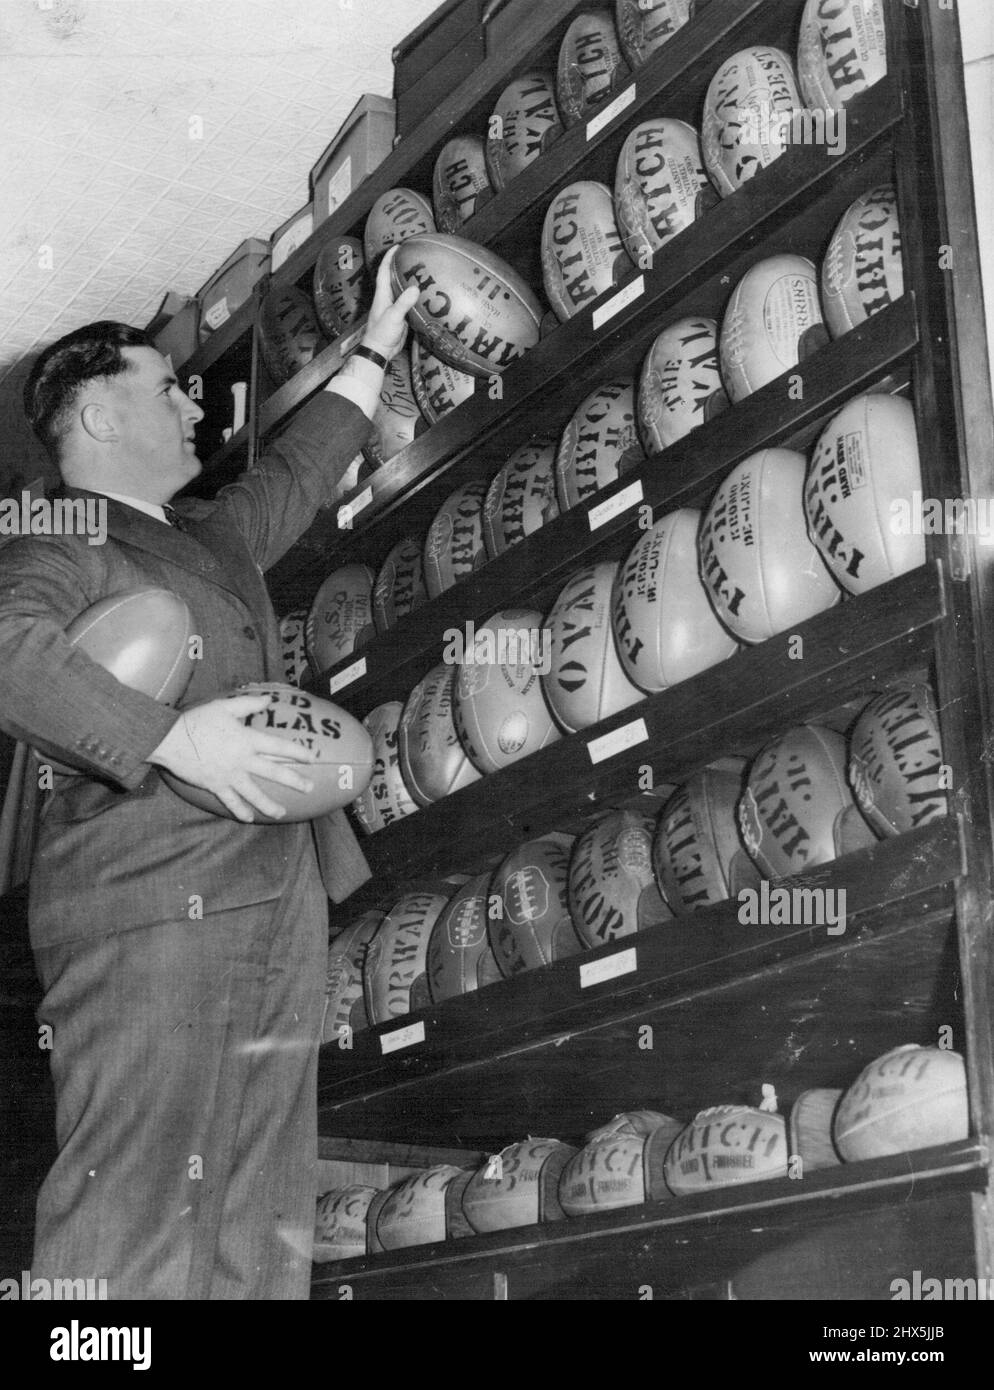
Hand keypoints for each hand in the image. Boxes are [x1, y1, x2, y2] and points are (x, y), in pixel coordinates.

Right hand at [148, 694, 317, 822]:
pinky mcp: (216, 785)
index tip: (313, 759)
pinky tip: (248, 818)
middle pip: (275, 773)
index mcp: (248, 740)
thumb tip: (269, 700)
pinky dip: (239, 810)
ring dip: (269, 805)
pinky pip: (231, 801)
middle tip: (309, 788)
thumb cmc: (197, 720)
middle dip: (294, 781)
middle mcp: (243, 760)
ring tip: (281, 813)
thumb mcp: (224, 707)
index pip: (279, 747)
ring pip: (255, 794)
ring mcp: (230, 775)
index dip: (298, 752)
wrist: (171, 739)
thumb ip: (248, 704)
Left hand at [362, 245, 419, 358]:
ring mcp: (394, 307)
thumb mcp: (393, 316)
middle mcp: (388, 298)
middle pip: (394, 277)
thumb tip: (415, 288)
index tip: (398, 246)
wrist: (380, 351)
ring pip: (402, 289)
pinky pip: (409, 302)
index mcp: (382, 294)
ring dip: (409, 280)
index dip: (389, 257)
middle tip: (414, 256)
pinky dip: (415, 296)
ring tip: (422, 271)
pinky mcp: (401, 316)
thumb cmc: (381, 333)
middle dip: (401, 265)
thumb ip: (403, 303)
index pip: (384, 271)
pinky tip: (425, 294)